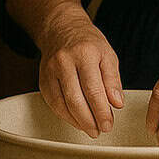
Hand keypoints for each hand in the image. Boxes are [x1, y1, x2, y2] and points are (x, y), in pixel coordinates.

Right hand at [35, 4, 123, 137]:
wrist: (62, 28)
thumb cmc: (87, 42)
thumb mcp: (108, 55)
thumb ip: (113, 80)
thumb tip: (116, 103)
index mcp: (84, 53)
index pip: (93, 89)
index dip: (101, 111)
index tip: (109, 124)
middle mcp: (64, 61)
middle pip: (75, 99)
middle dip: (89, 120)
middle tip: (101, 130)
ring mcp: (50, 70)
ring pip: (61, 104)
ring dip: (77, 121)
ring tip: (91, 129)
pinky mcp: (42, 79)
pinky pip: (52, 103)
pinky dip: (65, 115)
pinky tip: (76, 121)